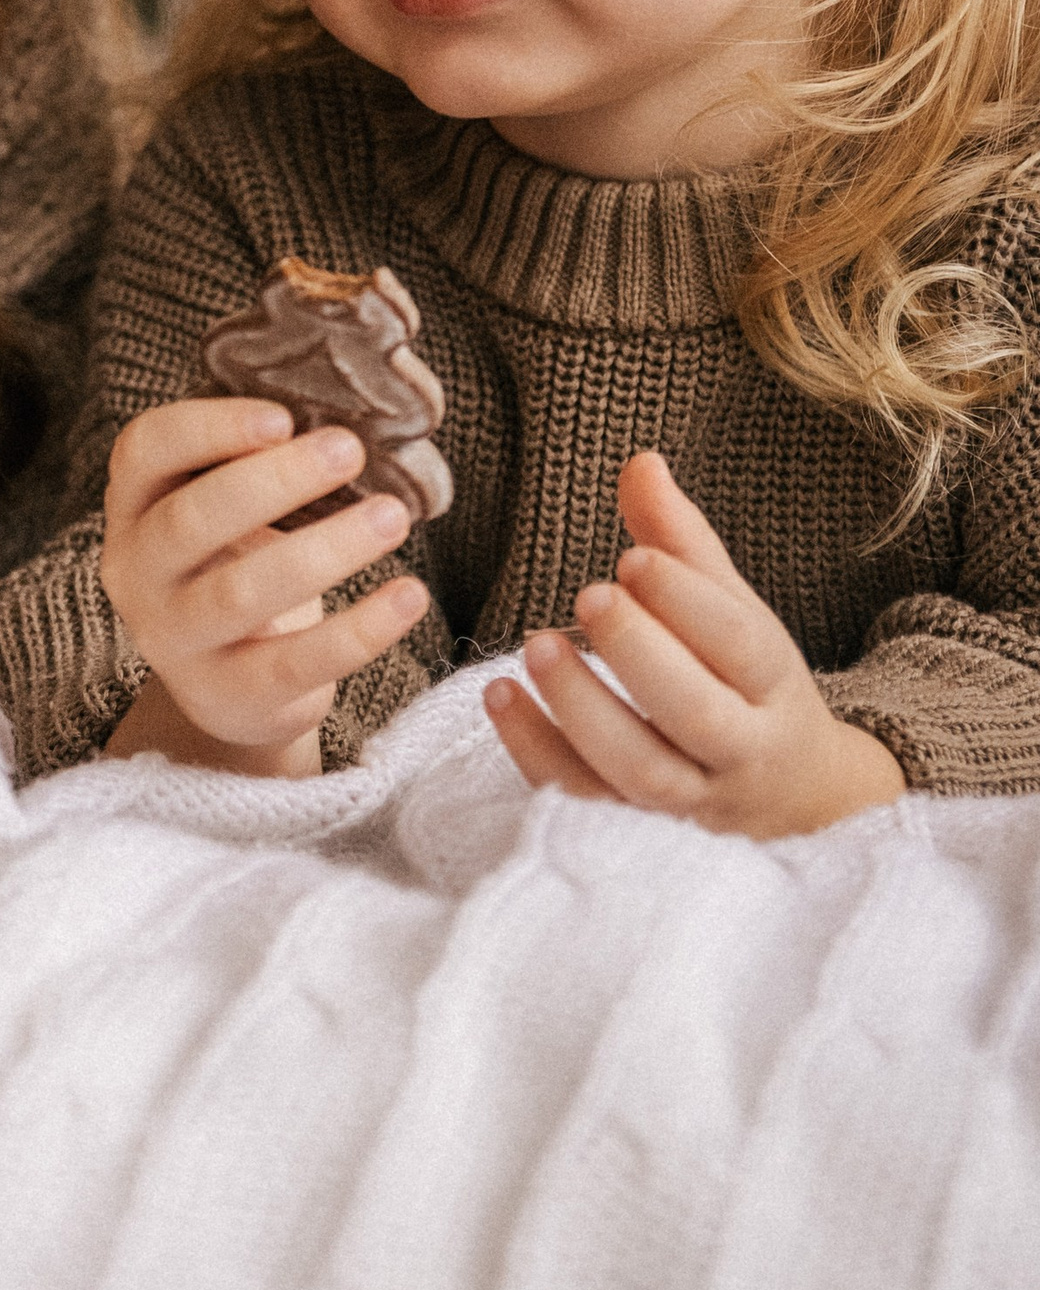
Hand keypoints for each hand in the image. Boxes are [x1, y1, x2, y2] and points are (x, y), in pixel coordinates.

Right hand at [99, 394, 429, 776]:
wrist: (232, 683)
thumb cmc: (238, 562)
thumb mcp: (226, 506)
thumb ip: (258, 458)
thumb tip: (353, 404)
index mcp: (134, 505)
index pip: (144, 451)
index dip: (209, 428)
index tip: (284, 415)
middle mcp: (137, 571)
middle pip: (191, 519)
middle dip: (275, 480)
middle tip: (350, 450)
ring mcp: (175, 640)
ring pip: (241, 593)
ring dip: (325, 550)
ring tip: (392, 517)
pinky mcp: (227, 695)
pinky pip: (295, 663)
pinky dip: (359, 629)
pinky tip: (408, 595)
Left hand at [486, 451, 905, 837]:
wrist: (791, 800)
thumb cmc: (744, 682)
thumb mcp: (731, 611)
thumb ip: (681, 540)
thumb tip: (641, 459)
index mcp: (772, 683)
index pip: (741, 645)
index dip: (689, 602)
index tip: (633, 557)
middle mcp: (740, 748)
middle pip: (698, 714)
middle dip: (643, 655)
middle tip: (589, 595)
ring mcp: (690, 800)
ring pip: (643, 771)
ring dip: (584, 710)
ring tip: (535, 644)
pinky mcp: (637, 830)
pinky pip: (585, 802)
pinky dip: (537, 754)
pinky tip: (498, 696)